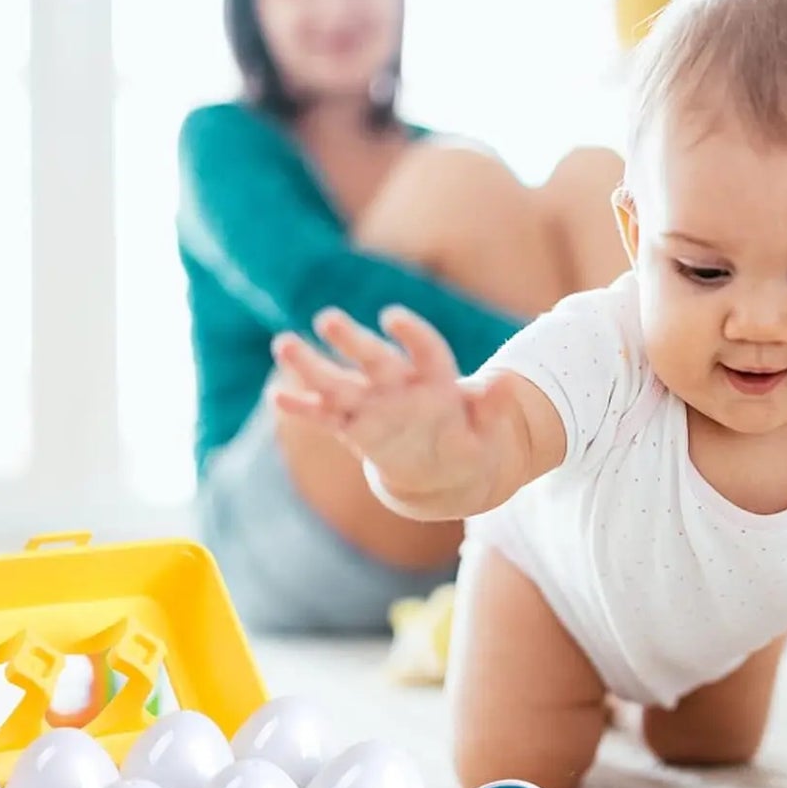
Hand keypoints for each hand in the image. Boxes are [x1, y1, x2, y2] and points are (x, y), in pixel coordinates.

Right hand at [271, 306, 518, 509]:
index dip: (412, 334)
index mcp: (437, 380)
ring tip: (284, 344)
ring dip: (313, 366)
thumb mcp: (488, 432)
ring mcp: (374, 405)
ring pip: (340, 383)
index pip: (426, 350)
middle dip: (353, 341)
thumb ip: (493, 409)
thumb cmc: (470, 442)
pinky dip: (304, 408)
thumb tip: (508, 384)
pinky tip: (278, 397)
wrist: (446, 469)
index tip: (393, 318)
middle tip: (327, 318)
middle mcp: (400, 385)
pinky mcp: (354, 428)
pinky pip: (326, 417)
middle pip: (375, 359)